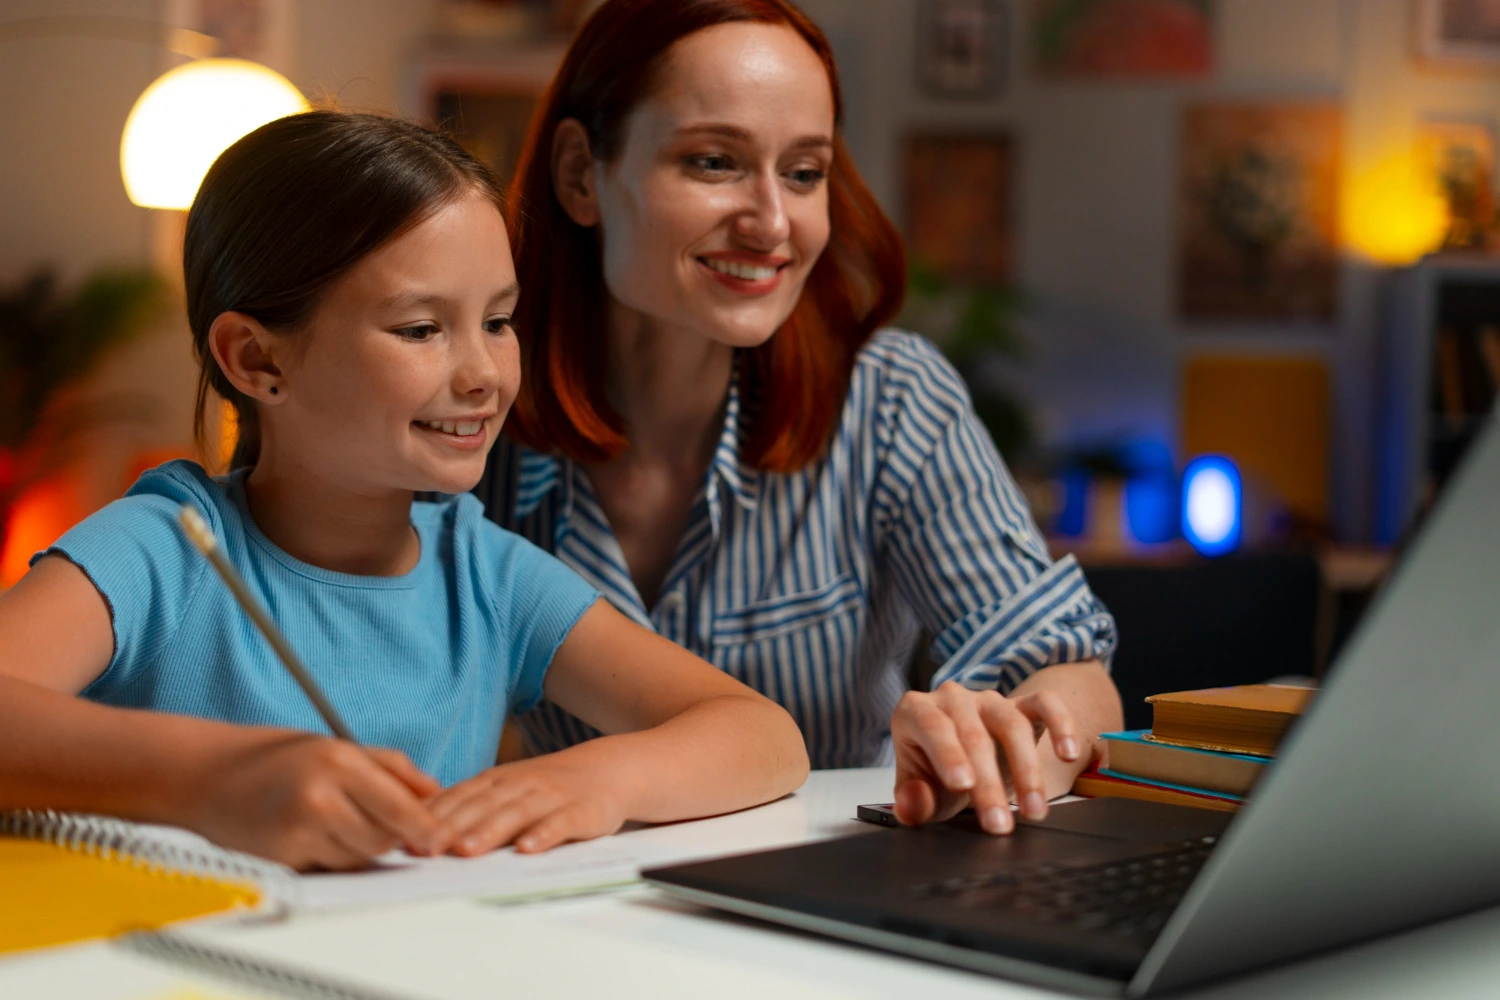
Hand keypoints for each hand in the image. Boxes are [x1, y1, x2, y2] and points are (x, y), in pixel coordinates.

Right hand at [184, 732, 446, 870]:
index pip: (398, 807)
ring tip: (337, 821)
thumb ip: (393, 768)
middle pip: (383, 840)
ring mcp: (296, 832)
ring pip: (358, 859)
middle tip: (377, 820)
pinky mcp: (281, 860)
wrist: (208, 776)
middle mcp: (318, 798)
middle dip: (391, 837)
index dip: (425, 830)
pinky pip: (329, 870)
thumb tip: (436, 793)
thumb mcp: (339, 747)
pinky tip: (313, 834)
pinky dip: (332, 858)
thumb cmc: (280, 759)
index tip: (442, 843)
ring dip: (360, 848)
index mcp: (339, 762)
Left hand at [427, 754, 627, 855]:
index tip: (405, 837)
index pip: (459, 796)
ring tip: (468, 851)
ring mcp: (551, 796)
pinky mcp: (581, 811)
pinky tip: (528, 850)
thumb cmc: (548, 787)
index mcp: (497, 780)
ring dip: (490, 831)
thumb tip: (418, 829)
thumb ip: (470, 806)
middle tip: (426, 849)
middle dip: (452, 827)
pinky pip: (561, 823)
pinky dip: (544, 834)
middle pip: (481, 805)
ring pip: (516, 812)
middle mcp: (520, 784)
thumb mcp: (507, 789)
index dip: (432, 817)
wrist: (609, 770)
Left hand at [891, 681, 1080, 835]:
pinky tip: (1068, 754)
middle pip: (974, 735)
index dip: (948, 755)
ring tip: (1034, 811)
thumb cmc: (935, 774)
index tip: (962, 785)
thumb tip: (911, 808)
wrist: (961, 761)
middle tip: (999, 824)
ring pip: (1012, 725)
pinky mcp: (1022, 703)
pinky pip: (1046, 704)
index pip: (933, 728)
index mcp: (916, 711)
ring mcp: (989, 699)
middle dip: (989, 784)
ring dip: (1027, 771)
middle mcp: (953, 698)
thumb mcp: (919, 790)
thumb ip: (911, 800)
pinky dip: (1060, 725)